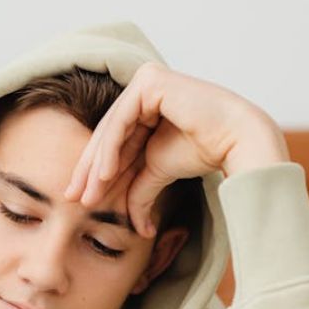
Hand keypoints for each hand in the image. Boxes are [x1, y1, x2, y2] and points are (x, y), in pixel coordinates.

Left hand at [63, 62, 289, 237]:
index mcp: (145, 106)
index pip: (113, 141)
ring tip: (88, 194)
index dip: (94, 172)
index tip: (80, 199)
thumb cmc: (204, 151)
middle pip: (108, 135)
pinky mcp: (150, 81)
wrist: (235, 140)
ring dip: (96, 165)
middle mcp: (143, 90)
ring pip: (111, 129)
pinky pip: (122, 120)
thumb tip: (136, 227)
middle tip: (73, 198)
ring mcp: (145, 81)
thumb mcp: (158, 171)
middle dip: (89, 170)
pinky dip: (110, 149)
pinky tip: (103, 174)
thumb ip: (139, 190)